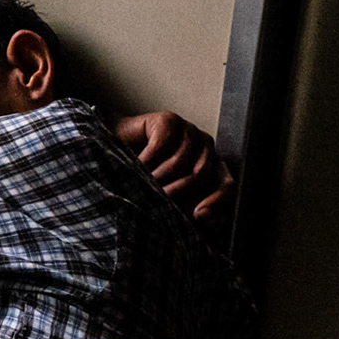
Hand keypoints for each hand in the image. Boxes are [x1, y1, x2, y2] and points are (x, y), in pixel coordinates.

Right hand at [113, 111, 234, 231]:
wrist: (113, 151)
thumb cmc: (143, 177)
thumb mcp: (169, 199)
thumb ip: (190, 210)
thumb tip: (208, 218)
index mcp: (212, 167)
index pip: (226, 185)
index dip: (215, 201)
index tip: (198, 216)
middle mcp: (205, 147)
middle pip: (201, 174)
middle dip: (175, 191)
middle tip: (154, 200)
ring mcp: (189, 131)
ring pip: (180, 162)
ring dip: (156, 178)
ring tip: (140, 184)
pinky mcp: (169, 121)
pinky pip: (161, 147)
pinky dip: (145, 161)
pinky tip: (135, 165)